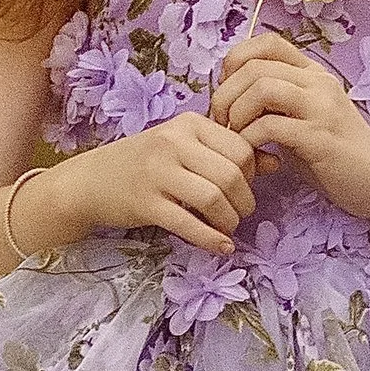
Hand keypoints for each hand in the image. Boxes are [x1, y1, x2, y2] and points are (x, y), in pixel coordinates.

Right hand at [69, 112, 257, 255]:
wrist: (92, 181)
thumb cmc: (146, 163)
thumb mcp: (187, 148)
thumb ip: (229, 152)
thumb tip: (277, 162)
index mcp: (189, 123)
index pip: (241, 147)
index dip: (252, 174)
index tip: (244, 188)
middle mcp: (173, 142)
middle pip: (231, 173)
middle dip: (245, 201)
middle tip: (241, 213)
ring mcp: (157, 172)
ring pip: (214, 198)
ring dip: (230, 220)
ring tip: (228, 227)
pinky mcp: (146, 203)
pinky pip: (188, 224)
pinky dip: (211, 239)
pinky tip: (220, 247)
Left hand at [211, 33, 369, 219]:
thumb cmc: (337, 157)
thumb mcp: (304, 121)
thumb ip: (275, 107)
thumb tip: (227, 103)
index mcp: (313, 74)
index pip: (266, 43)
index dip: (235, 62)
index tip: (228, 95)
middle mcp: (318, 83)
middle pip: (254, 66)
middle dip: (224, 96)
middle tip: (221, 125)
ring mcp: (321, 108)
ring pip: (261, 88)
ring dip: (236, 115)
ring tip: (235, 140)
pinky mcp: (320, 137)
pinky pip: (269, 126)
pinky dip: (249, 140)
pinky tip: (254, 158)